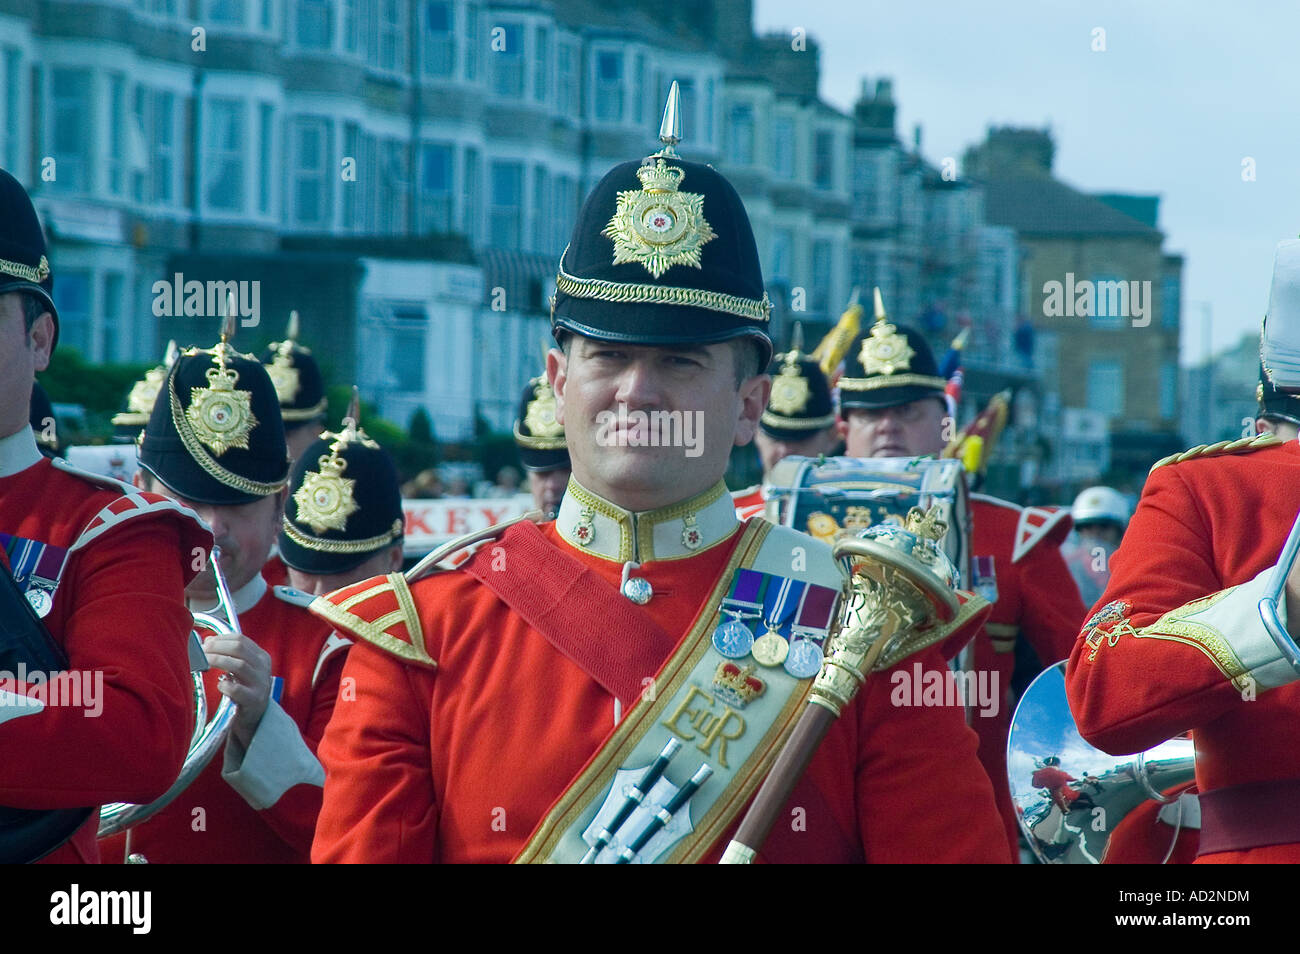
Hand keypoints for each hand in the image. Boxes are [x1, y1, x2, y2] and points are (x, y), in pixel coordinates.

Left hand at [203, 631, 272, 748]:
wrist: (256, 717)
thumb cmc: (244, 689)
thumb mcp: (242, 669)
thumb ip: (229, 655)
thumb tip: (207, 641)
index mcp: (261, 656)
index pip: (241, 639)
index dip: (220, 639)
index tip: (205, 642)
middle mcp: (263, 667)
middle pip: (239, 648)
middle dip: (216, 647)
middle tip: (200, 651)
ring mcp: (260, 684)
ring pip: (239, 665)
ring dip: (217, 661)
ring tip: (203, 663)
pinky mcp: (254, 700)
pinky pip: (237, 690)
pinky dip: (225, 685)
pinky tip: (219, 685)